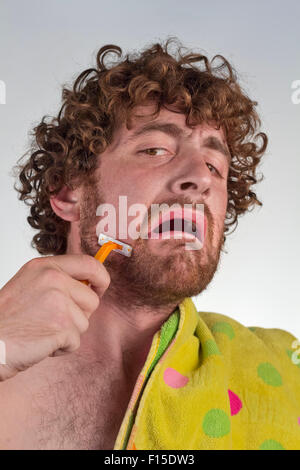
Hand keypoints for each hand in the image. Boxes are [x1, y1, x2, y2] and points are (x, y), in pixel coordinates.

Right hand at [0, 254, 109, 380]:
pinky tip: (40, 342)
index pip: (89, 264)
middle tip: (53, 320)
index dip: (101, 278)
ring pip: (85, 322)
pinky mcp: (61, 326)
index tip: (100, 288)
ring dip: (68, 332)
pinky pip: (76, 341)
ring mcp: (58, 302)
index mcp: (45, 266)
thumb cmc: (6, 319)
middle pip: (92, 299)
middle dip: (79, 314)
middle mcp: (53, 279)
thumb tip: (89, 285)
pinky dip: (62, 348)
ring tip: (41, 330)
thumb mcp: (29, 284)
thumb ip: (57, 280)